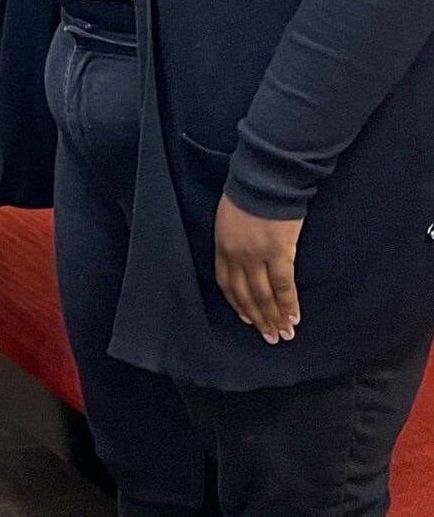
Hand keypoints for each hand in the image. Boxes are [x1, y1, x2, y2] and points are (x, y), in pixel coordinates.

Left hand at [213, 193, 302, 342]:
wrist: (265, 179)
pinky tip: (294, 317)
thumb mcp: (229, 220)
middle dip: (258, 318)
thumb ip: (233, 242)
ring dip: (274, 317)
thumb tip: (246, 260)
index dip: (238, 305)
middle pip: (245, 295)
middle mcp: (236, 255)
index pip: (226, 284)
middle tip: (270, 337)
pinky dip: (288, 303)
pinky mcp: (278, 252)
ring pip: (264, 295)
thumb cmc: (248, 194)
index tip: (248, 319)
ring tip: (284, 334)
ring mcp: (256, 255)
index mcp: (222, 247)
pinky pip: (283, 284)